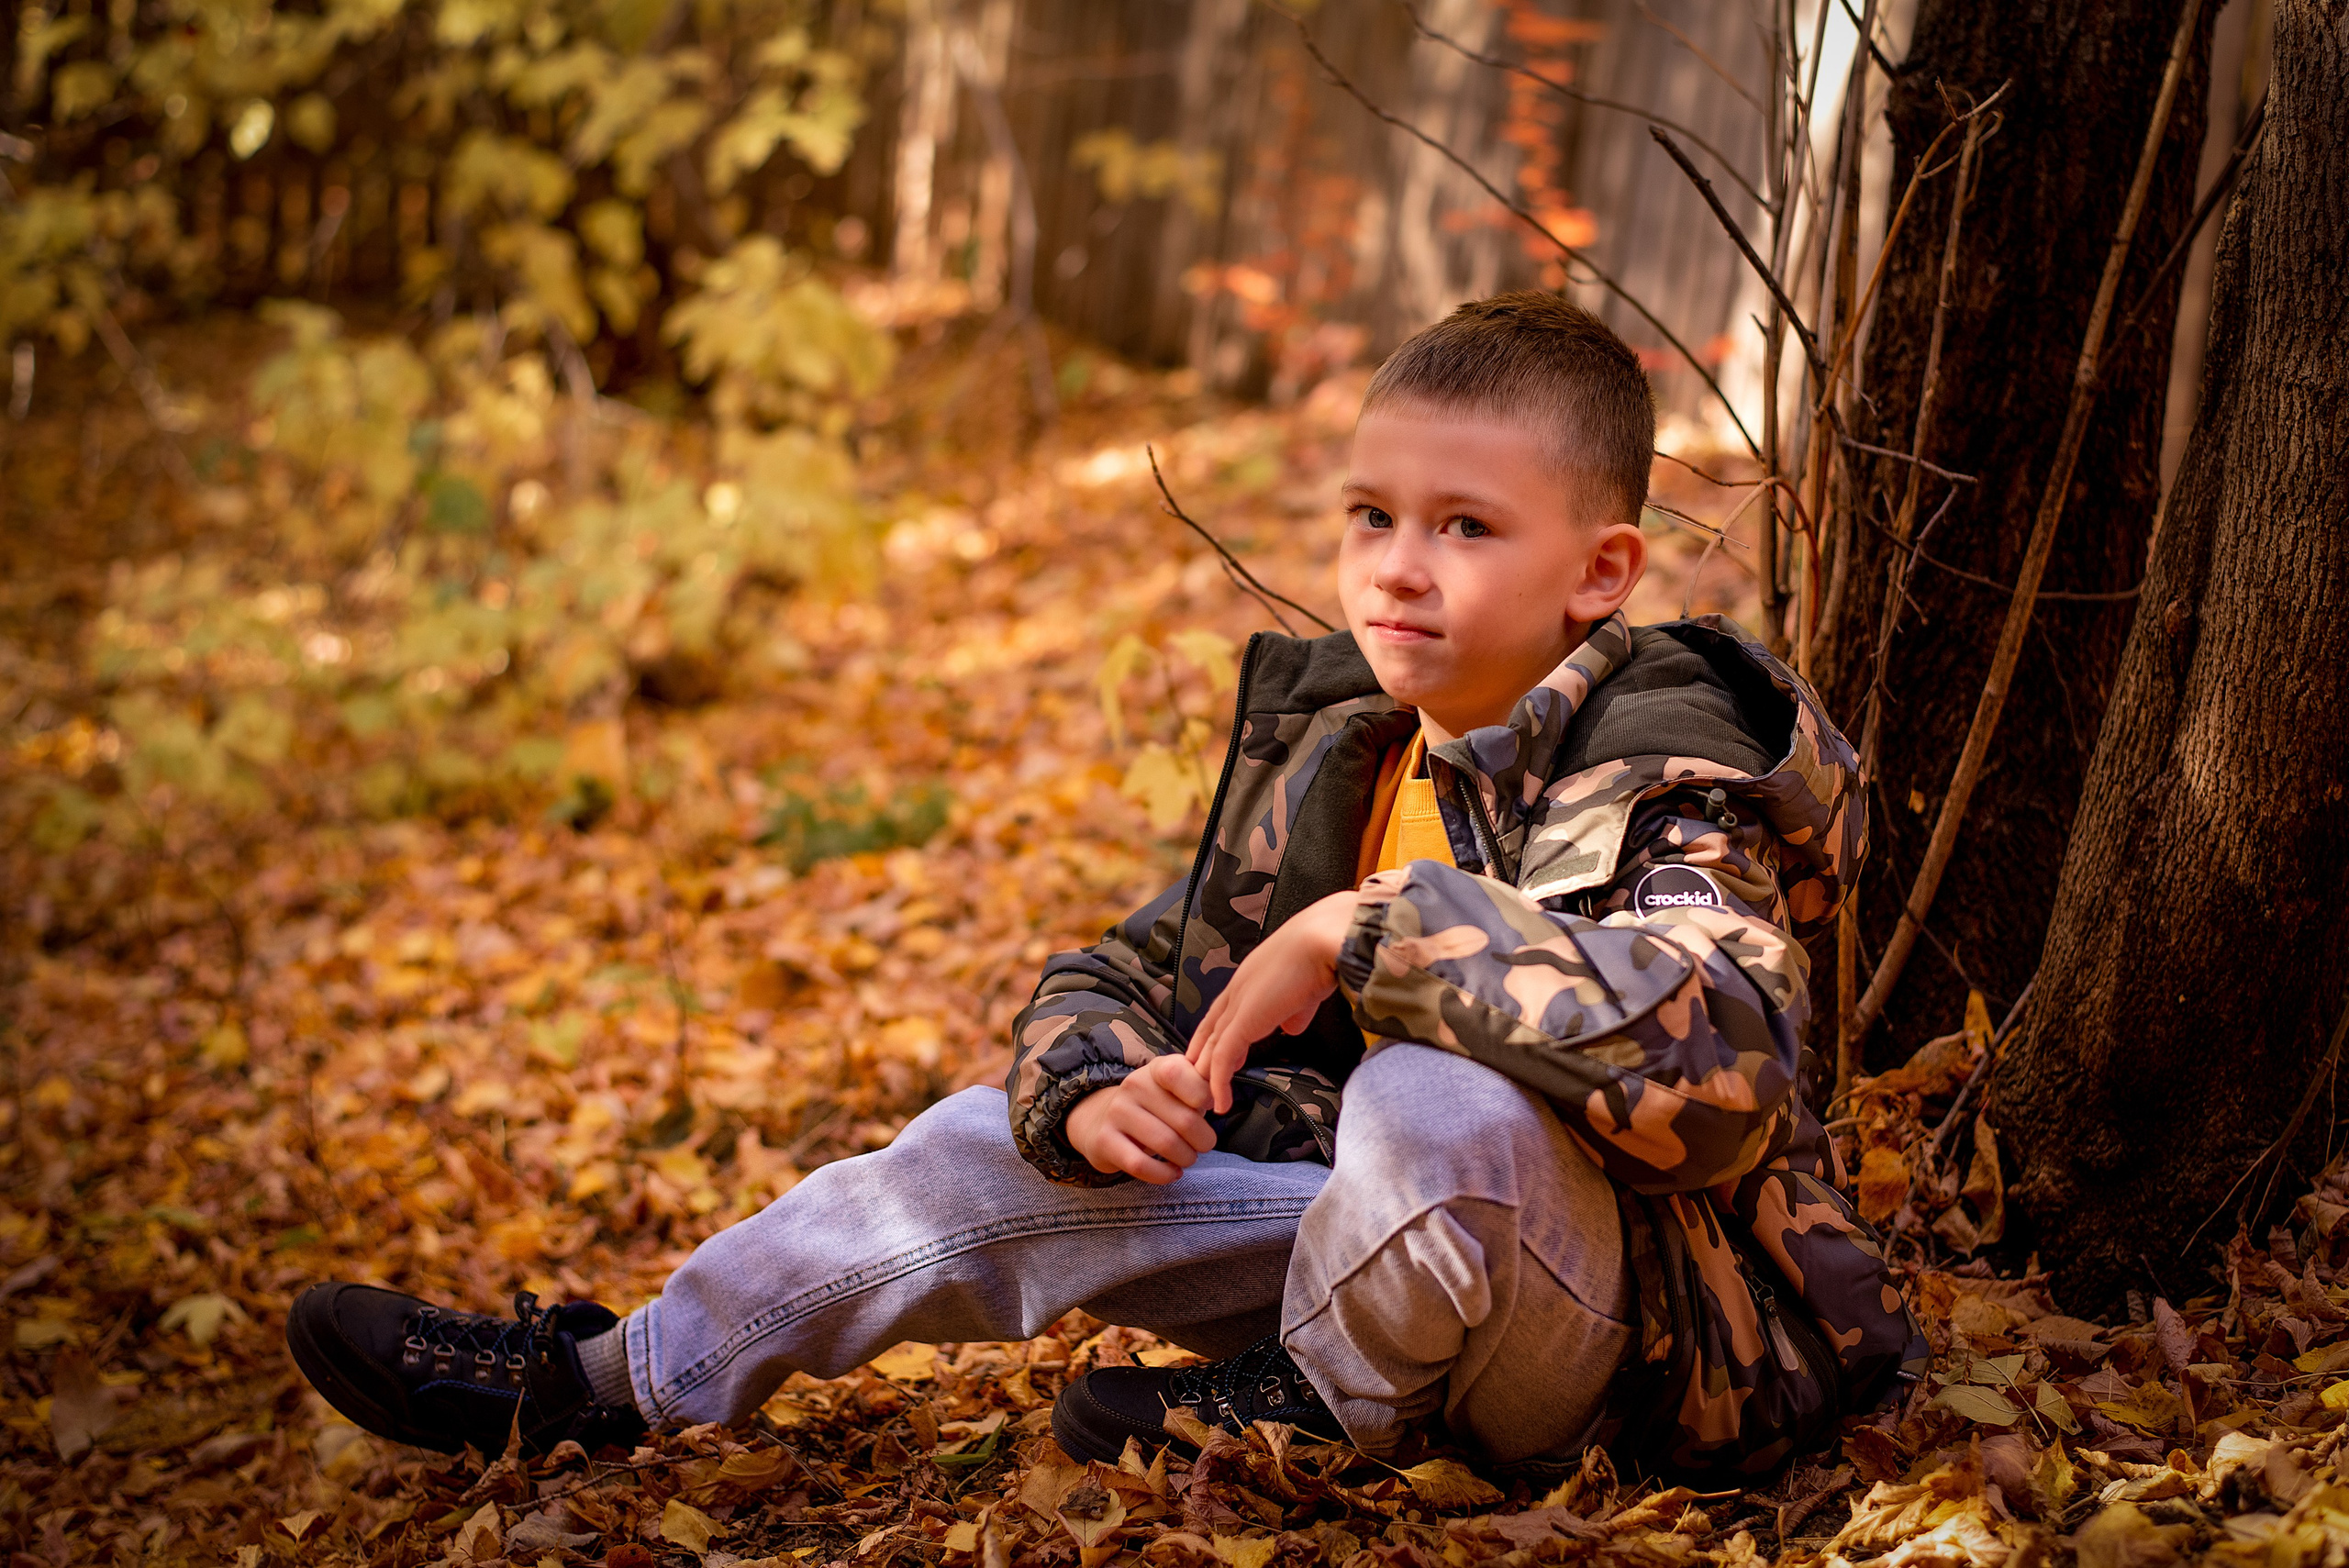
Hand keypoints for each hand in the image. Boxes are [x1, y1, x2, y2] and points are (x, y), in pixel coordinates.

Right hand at [1065, 1054, 1217, 1184]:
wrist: (1102, 1119)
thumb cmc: (1155, 1106)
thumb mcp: (1175, 1088)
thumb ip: (1200, 1087)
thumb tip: (1220, 1100)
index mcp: (1156, 1069)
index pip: (1180, 1074)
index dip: (1204, 1096)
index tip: (1210, 1109)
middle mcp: (1134, 1086)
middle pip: (1184, 1120)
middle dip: (1204, 1140)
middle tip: (1204, 1145)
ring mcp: (1117, 1112)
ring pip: (1165, 1144)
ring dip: (1186, 1158)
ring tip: (1188, 1158)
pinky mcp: (1105, 1140)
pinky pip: (1141, 1165)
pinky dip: (1164, 1175)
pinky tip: (1172, 1173)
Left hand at [1185, 890, 1358, 1112]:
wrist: (1323, 940)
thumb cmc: (1323, 953)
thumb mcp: (1306, 988)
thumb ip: (1296, 1010)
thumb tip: (1290, 1028)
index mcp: (1252, 977)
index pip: (1224, 1011)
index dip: (1215, 1033)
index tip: (1209, 1055)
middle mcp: (1238, 988)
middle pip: (1211, 1029)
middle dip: (1201, 1056)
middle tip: (1196, 1082)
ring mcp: (1238, 1004)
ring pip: (1212, 1046)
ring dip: (1207, 1074)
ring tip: (1204, 1101)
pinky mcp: (1243, 1021)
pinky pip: (1223, 1058)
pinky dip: (1220, 1082)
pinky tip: (1222, 1102)